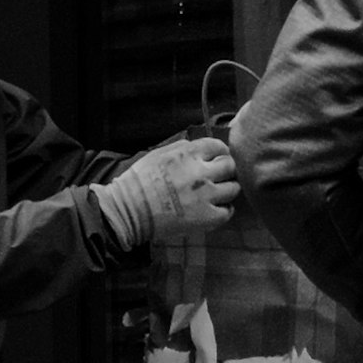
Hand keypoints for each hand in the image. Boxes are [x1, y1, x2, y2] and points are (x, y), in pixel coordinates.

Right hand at [106, 135, 239, 243]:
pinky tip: (215, 209)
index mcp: (188, 154)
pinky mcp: (207, 217)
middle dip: (225, 170)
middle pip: (230, 166)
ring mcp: (206, 196)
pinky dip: (224, 210)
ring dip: (227, 189)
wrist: (128, 211)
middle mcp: (200, 172)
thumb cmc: (138, 182)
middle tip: (219, 177)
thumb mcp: (157, 154)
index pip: (218, 146)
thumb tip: (197, 146)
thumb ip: (181, 148)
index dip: (219, 152)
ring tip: (217, 194)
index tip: (217, 158)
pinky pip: (228, 211)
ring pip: (233, 188)